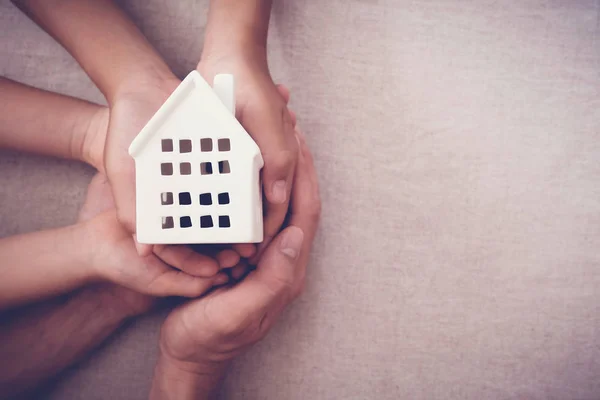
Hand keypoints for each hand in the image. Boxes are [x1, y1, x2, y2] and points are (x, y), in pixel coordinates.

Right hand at [78, 175, 228, 313]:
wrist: (93, 246)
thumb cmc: (126, 269)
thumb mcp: (159, 283)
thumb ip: (187, 285)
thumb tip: (216, 279)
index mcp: (191, 260)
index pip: (217, 258)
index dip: (231, 257)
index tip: (243, 255)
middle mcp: (188, 240)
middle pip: (216, 236)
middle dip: (231, 237)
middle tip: (243, 236)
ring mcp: (178, 221)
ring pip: (204, 217)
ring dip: (220, 216)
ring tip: (234, 216)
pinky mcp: (166, 202)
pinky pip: (186, 200)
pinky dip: (199, 198)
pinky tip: (213, 192)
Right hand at [102, 76, 256, 261]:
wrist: (140, 89)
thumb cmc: (123, 133)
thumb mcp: (122, 173)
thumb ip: (132, 209)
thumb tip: (144, 250)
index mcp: (163, 205)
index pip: (181, 242)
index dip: (196, 259)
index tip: (215, 272)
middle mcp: (186, 193)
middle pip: (210, 227)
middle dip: (227, 243)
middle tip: (246, 256)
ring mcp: (205, 175)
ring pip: (226, 204)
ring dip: (242, 219)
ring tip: (259, 231)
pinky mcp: (220, 155)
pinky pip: (236, 173)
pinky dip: (246, 184)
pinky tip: (261, 194)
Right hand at [150, 130, 319, 398]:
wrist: (188, 354)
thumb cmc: (210, 337)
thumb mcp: (238, 313)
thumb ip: (272, 280)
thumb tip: (296, 236)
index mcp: (286, 271)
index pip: (304, 213)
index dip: (305, 176)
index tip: (299, 140)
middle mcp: (281, 260)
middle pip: (297, 202)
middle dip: (297, 165)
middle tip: (290, 127)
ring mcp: (264, 257)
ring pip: (278, 204)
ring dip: (279, 171)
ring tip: (272, 138)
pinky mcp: (245, 257)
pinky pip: (257, 214)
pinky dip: (256, 188)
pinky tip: (243, 170)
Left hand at [198, 50, 298, 257]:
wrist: (225, 60)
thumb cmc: (255, 91)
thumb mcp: (272, 125)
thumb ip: (280, 161)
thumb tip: (278, 198)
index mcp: (279, 168)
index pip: (276, 210)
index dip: (264, 234)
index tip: (248, 256)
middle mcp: (261, 172)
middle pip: (254, 214)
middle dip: (241, 238)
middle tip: (224, 261)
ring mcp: (241, 166)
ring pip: (234, 206)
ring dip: (223, 227)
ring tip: (206, 248)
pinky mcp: (220, 158)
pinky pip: (215, 186)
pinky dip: (206, 202)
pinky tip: (189, 218)